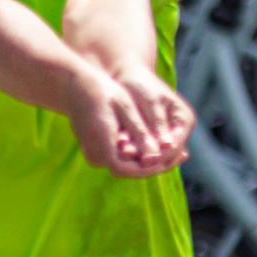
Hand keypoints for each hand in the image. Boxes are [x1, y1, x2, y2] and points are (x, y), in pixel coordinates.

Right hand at [64, 62, 193, 177]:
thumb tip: (156, 156)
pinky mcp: (94, 150)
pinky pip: (120, 159)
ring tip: (177, 151)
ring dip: (149, 161)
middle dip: (157, 165)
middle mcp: (94, 154)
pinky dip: (139, 155)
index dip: (154, 167)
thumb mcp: (125, 108)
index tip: (176, 157)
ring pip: (126, 165)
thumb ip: (140, 134)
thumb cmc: (100, 90)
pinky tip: (157, 146)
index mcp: (100, 143)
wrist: (73, 85)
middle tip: (183, 155)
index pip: (130, 168)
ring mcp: (92, 154)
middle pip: (130, 170)